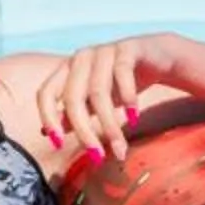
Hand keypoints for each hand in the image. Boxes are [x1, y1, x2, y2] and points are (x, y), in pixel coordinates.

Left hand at [36, 35, 177, 163]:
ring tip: (120, 147)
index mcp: (66, 70)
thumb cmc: (121, 82)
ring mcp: (103, 51)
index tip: (58, 145)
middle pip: (73, 98)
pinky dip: (128, 98)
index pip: (46, 94)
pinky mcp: (128, 48)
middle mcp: (80, 58)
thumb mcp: (94, 101)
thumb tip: (45, 134)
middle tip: (98, 156)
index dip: (48, 119)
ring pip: (99, 92)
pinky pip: (123, 74)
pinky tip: (133, 117)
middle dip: (84, 131)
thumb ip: (72, 115)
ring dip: (109, 124)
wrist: (159, 57)